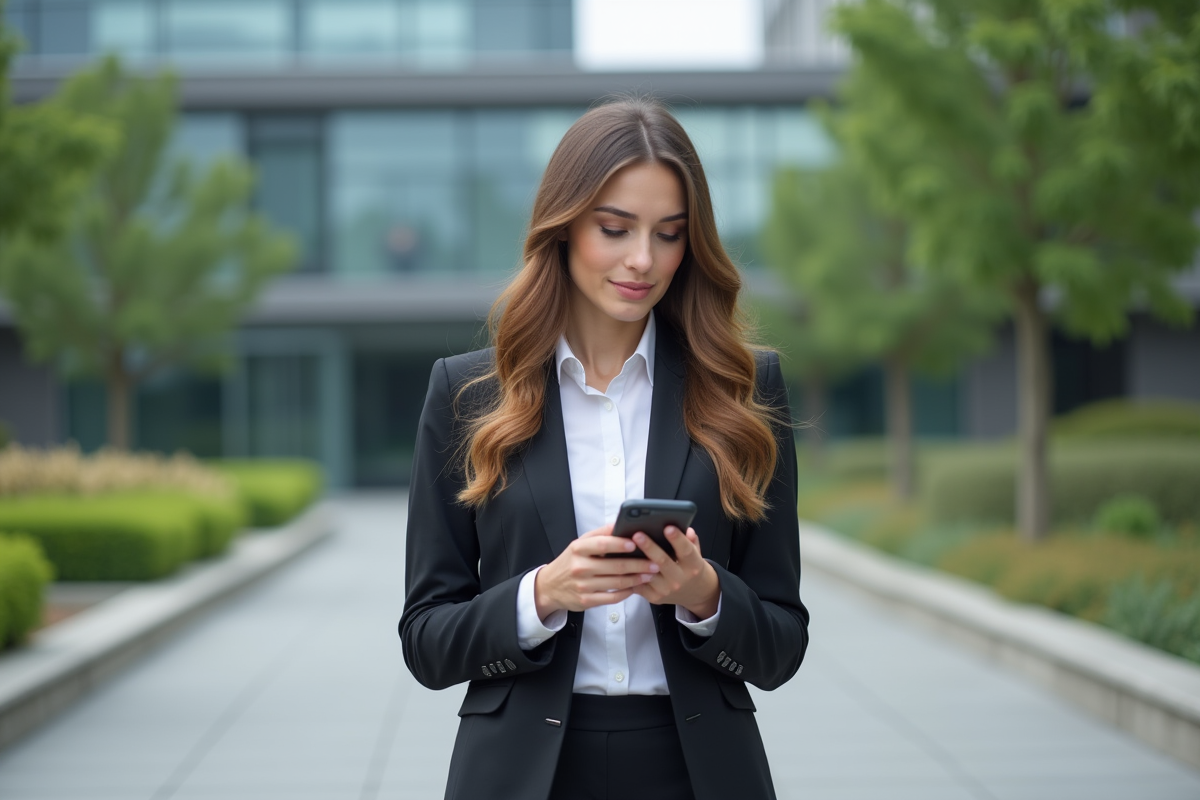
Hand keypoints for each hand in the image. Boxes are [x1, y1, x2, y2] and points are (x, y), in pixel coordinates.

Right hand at [534, 524, 660, 619]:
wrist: (549, 586)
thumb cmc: (570, 561)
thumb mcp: (579, 544)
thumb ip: (600, 534)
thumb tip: (621, 523)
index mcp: (578, 549)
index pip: (601, 544)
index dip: (620, 544)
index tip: (636, 543)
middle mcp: (580, 567)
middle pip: (615, 566)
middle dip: (638, 564)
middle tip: (655, 563)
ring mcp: (583, 586)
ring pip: (616, 583)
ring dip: (637, 579)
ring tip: (650, 574)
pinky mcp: (587, 601)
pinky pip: (612, 597)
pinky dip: (627, 592)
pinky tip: (635, 587)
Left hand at [631, 526, 719, 618]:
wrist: (695, 594)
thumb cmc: (692, 569)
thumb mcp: (697, 554)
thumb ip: (691, 541)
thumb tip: (686, 529)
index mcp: (693, 566)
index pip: (686, 550)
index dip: (677, 539)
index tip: (668, 527)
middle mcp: (680, 579)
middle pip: (663, 561)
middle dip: (649, 547)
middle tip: (638, 535)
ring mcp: (666, 590)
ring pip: (648, 573)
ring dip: (635, 561)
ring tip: (624, 547)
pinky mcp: (654, 597)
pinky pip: (639, 583)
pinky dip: (631, 572)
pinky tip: (623, 560)